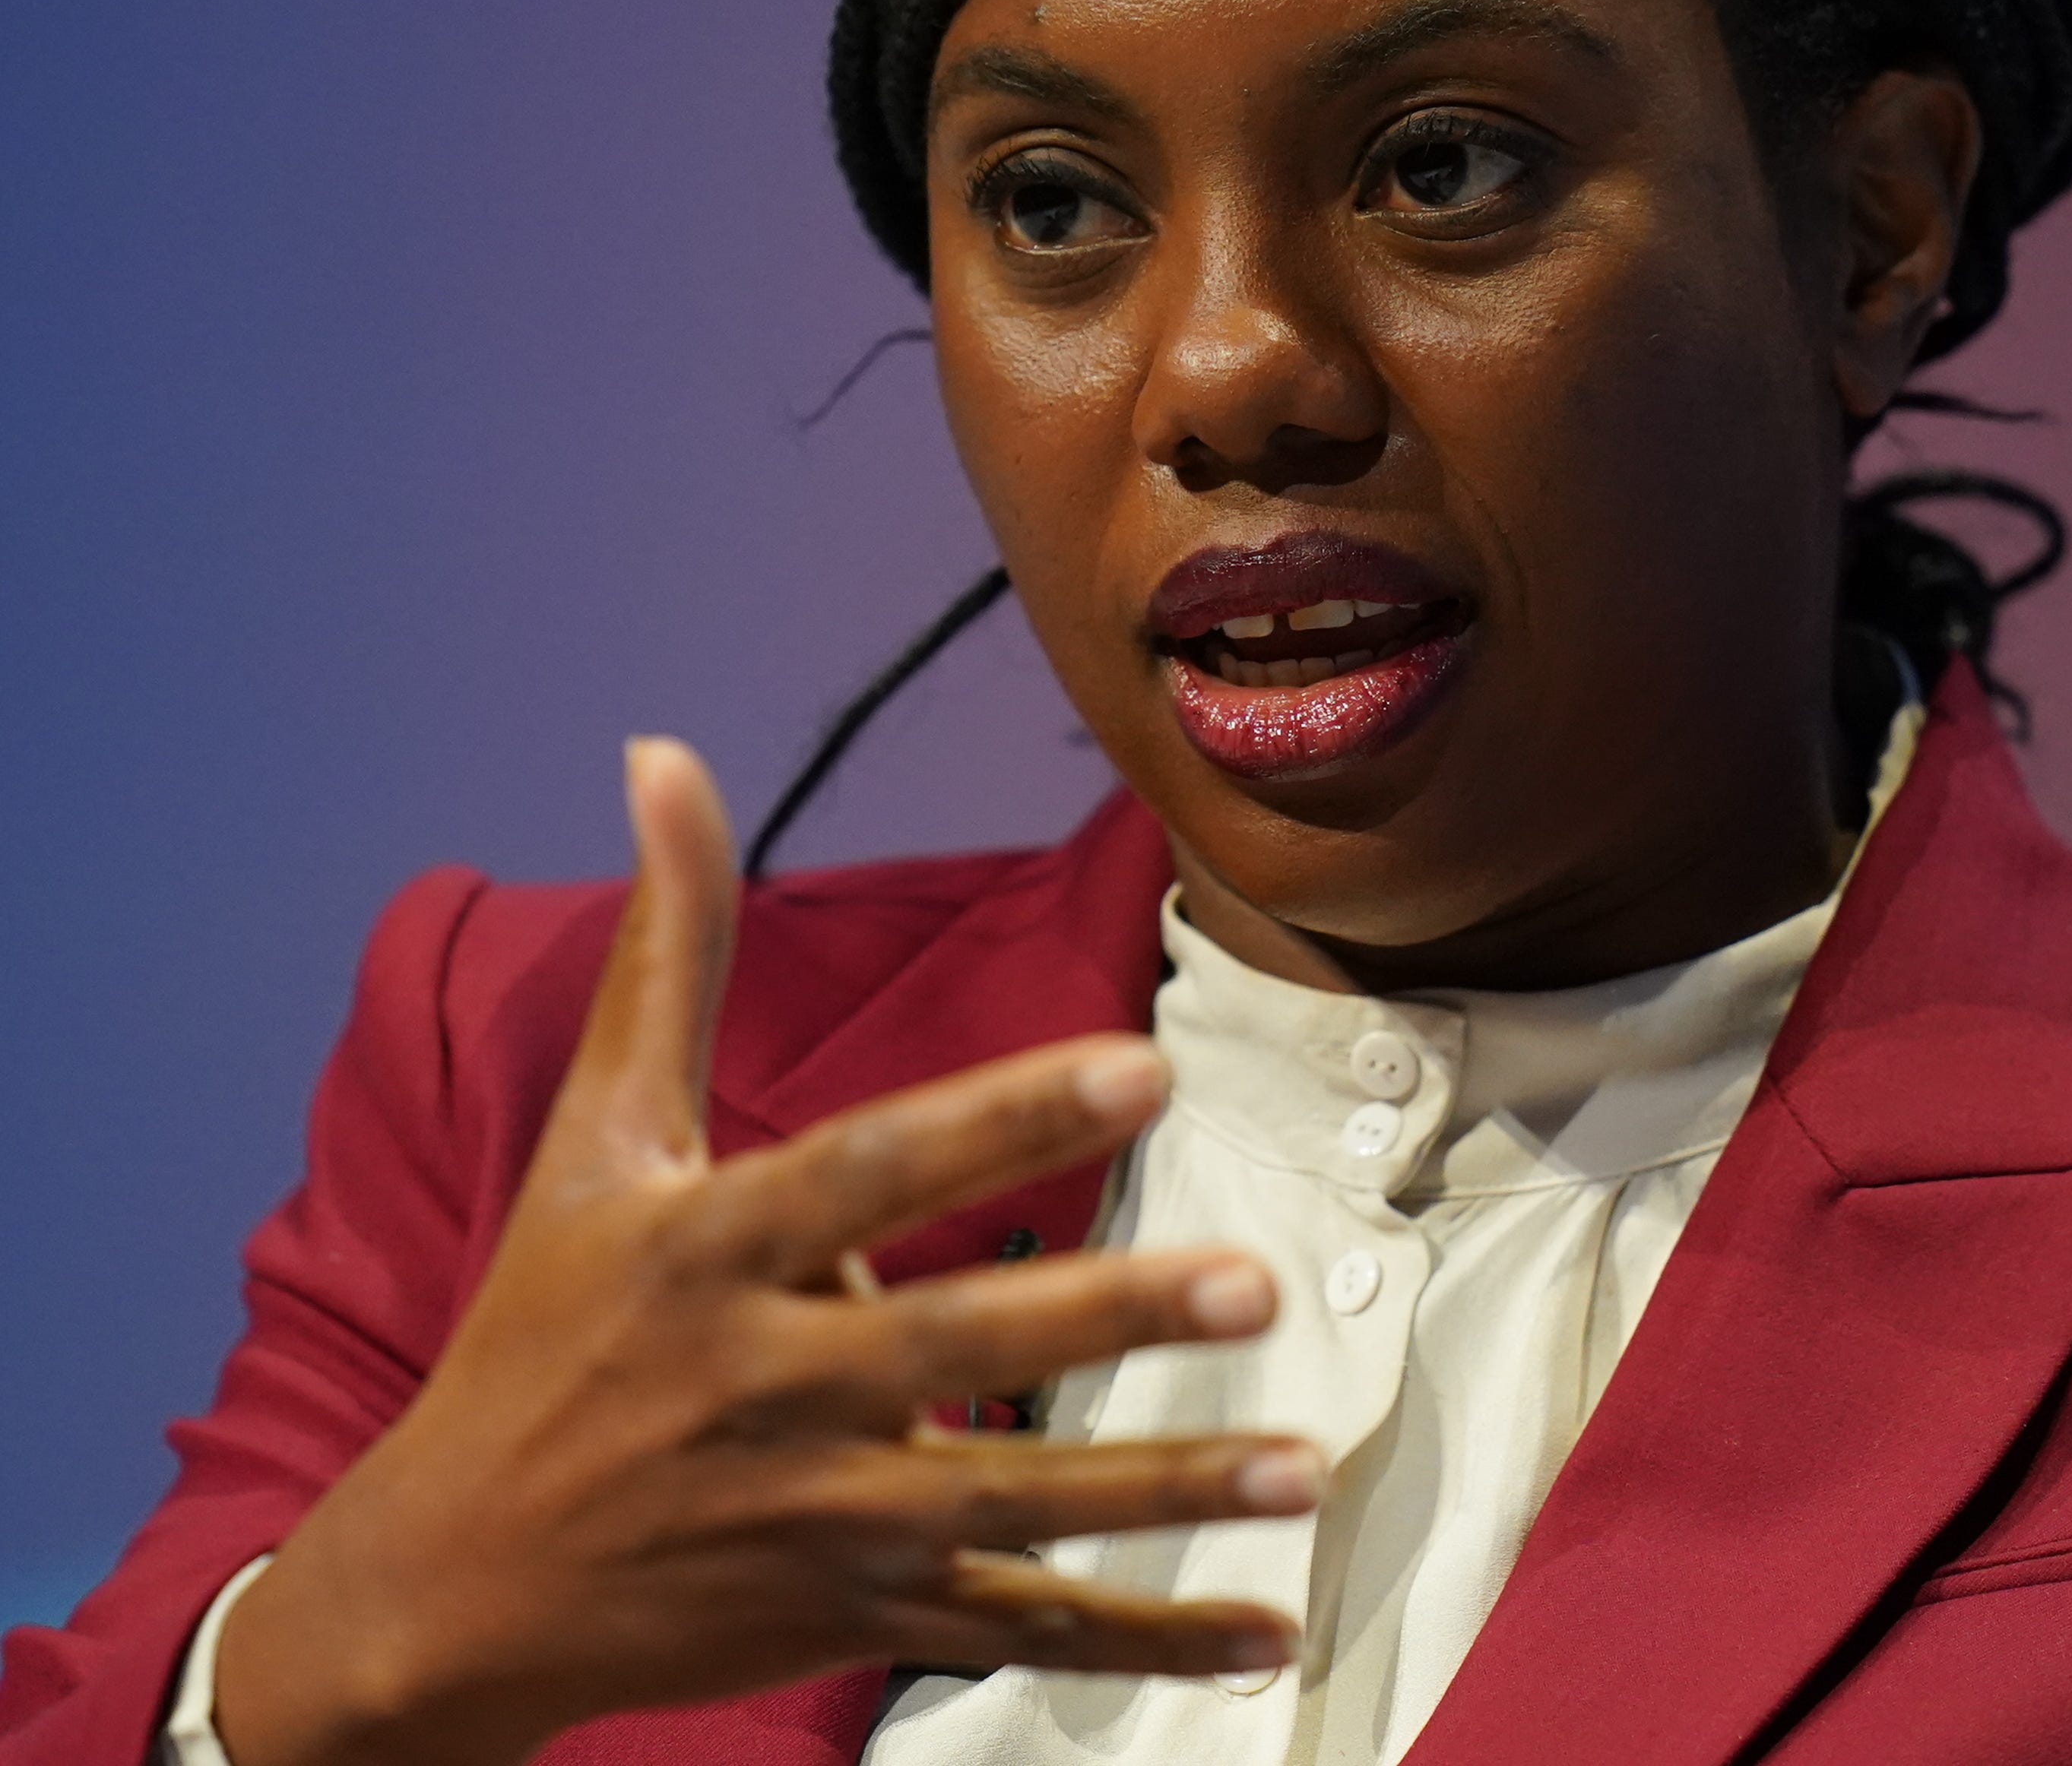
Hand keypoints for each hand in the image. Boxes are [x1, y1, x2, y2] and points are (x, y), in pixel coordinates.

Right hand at [216, 739, 1319, 1765]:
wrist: (446, 1583)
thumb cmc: (539, 1331)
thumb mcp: (593, 1137)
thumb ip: (668, 950)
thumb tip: (664, 753)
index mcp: (706, 1250)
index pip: (872, 1169)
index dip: (1003, 1117)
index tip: (1143, 1064)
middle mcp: (761, 1385)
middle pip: (953, 1349)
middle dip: (1102, 1319)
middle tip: (1255, 1281)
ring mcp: (810, 1516)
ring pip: (1008, 1504)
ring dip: (1162, 1490)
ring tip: (1302, 1466)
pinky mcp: (847, 1613)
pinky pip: (1013, 1633)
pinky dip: (1141, 1641)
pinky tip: (1263, 1634)